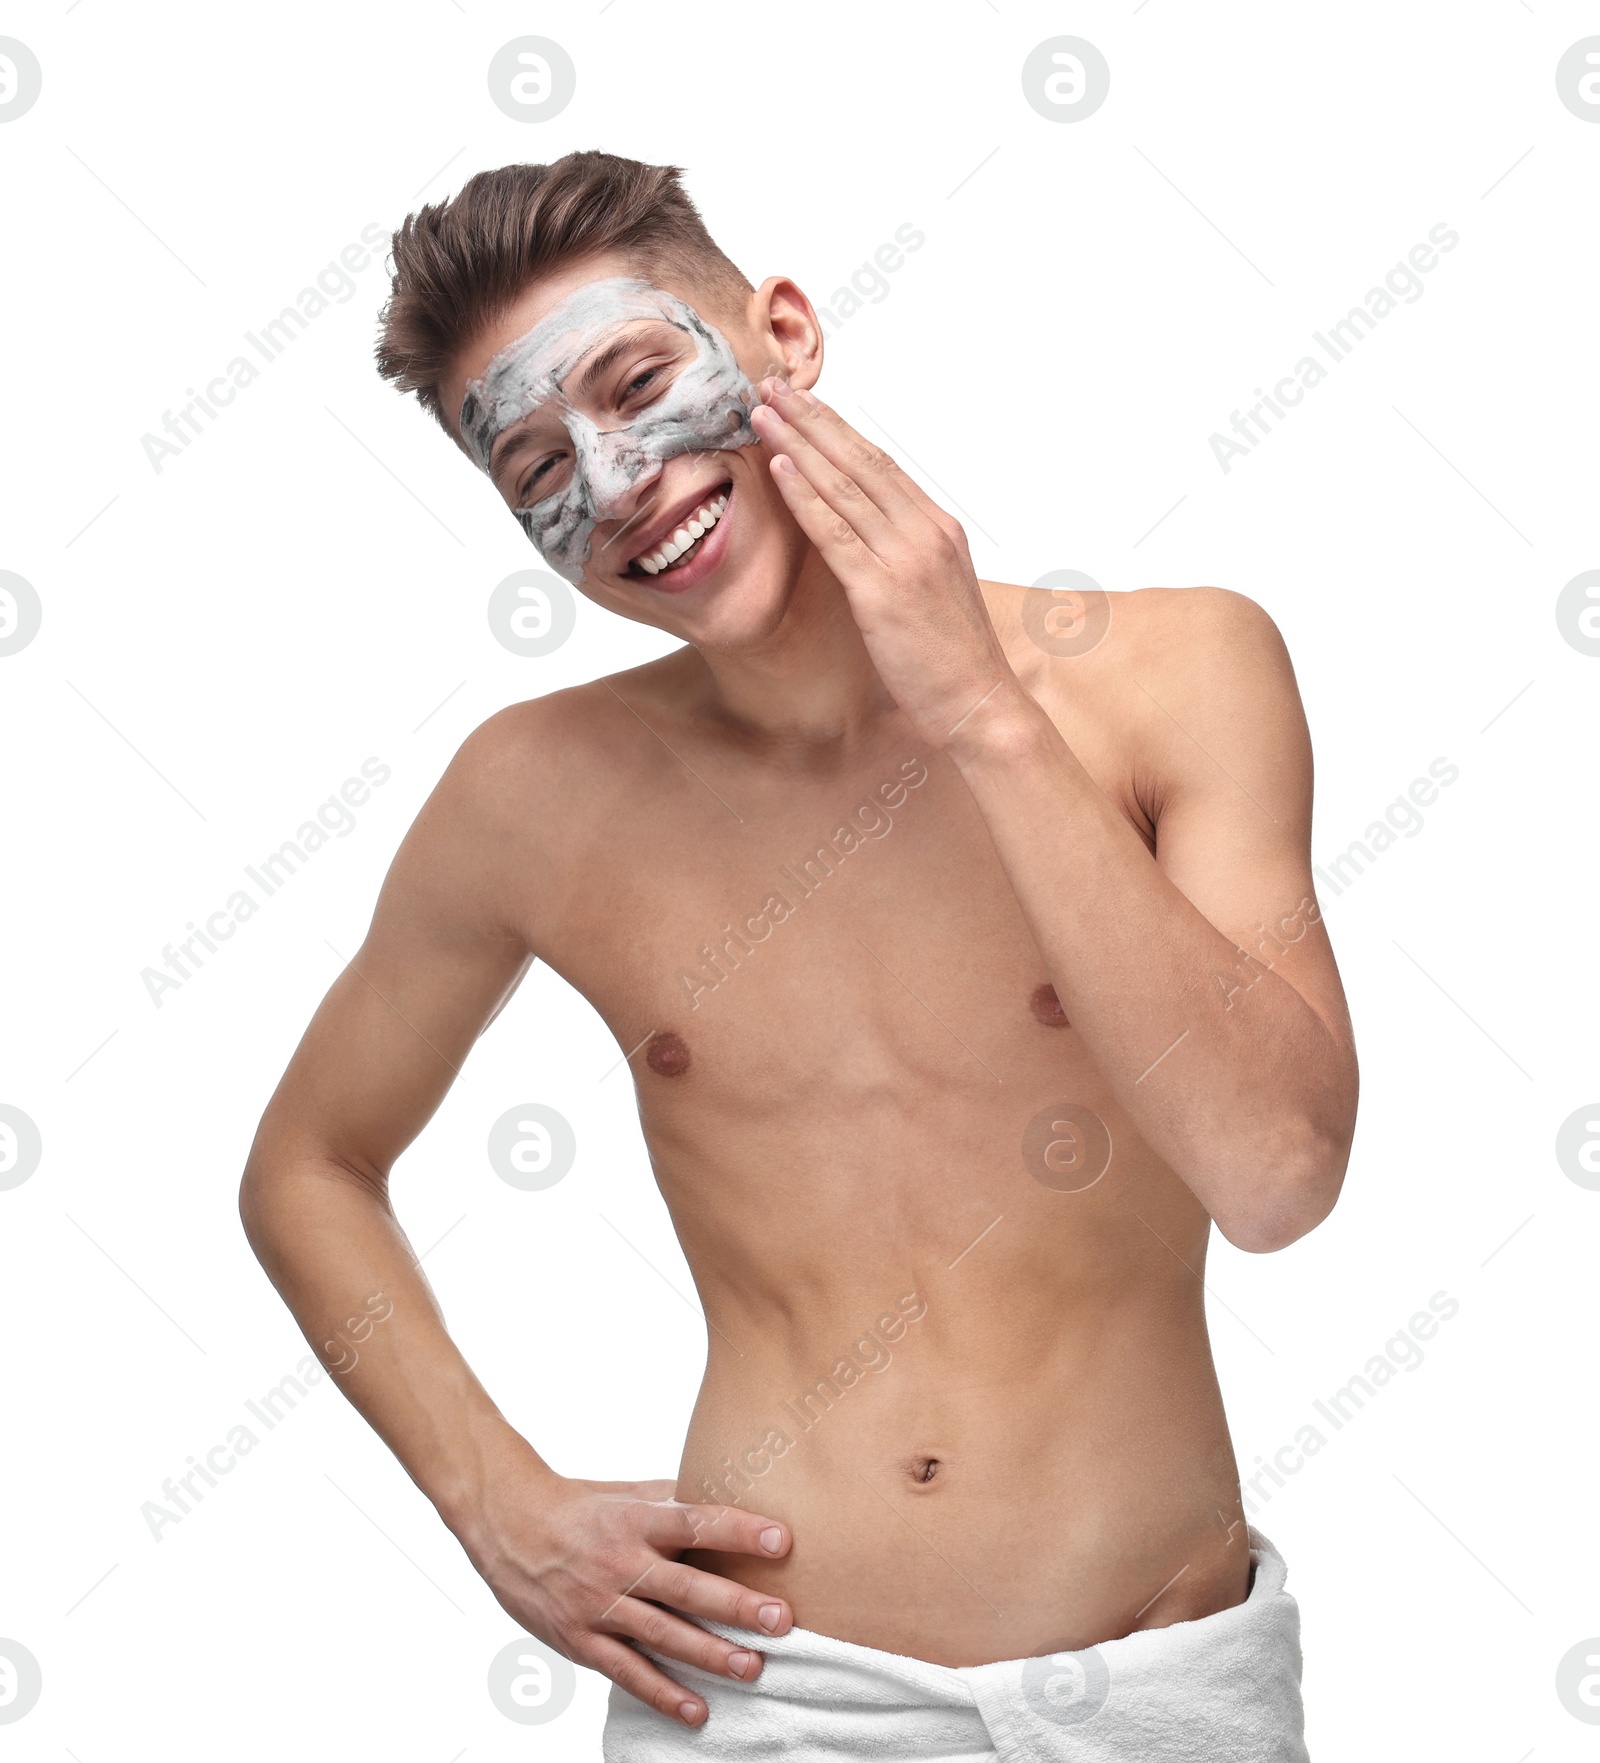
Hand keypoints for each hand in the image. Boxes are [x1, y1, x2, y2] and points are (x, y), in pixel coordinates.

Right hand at [461, 1468, 794, 1727]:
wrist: (509, 1525)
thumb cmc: (580, 1506)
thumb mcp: (628, 1493)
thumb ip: (676, 1502)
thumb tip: (728, 1500)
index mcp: (636, 1520)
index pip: (695, 1523)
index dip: (739, 1531)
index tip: (783, 1540)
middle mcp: (621, 1563)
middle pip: (686, 1586)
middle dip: (736, 1605)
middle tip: (781, 1619)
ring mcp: (600, 1605)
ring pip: (662, 1634)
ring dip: (709, 1654)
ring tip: (751, 1667)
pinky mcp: (582, 1640)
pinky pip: (627, 1672)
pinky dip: (663, 1694)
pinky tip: (697, 1710)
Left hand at [750, 379, 1025, 748]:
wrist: (981, 702)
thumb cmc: (954, 658)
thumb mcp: (934, 591)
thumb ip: (904, 555)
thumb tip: (866, 537)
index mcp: (938, 527)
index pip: (881, 464)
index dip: (838, 429)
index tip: (805, 402)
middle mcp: (924, 531)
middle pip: (860, 460)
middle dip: (812, 419)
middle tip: (773, 384)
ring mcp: (905, 558)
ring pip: (843, 486)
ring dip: (798, 443)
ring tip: (763, 411)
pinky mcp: (882, 591)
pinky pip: (835, 532)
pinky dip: (805, 495)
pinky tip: (780, 467)